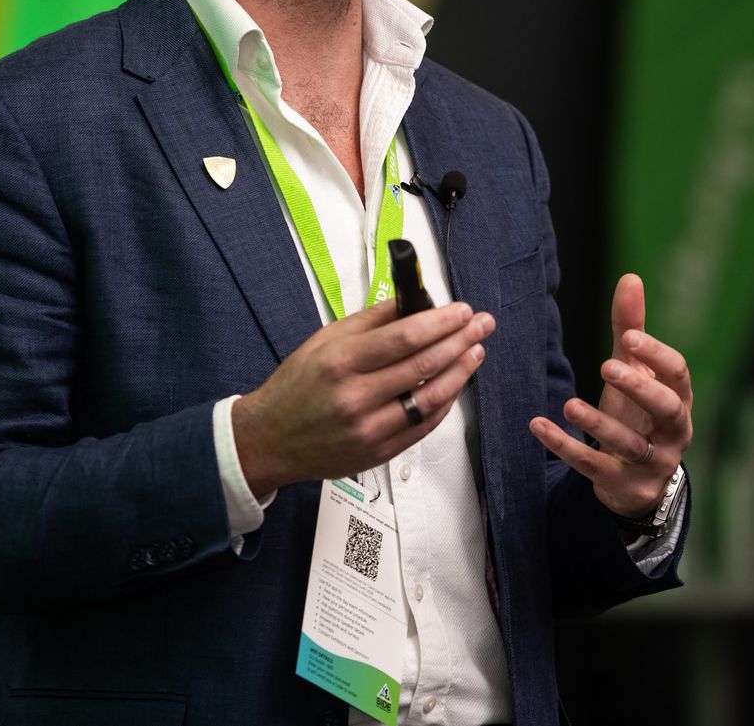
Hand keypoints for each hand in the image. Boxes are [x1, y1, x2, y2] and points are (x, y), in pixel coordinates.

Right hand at [232, 298, 494, 498]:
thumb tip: (412, 301)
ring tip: (476, 351)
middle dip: (460, 340)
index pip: (405, 337)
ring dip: (460, 372)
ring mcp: (369, 429)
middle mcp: (356, 397)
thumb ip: (370, 321)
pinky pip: (423, 426)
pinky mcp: (378, 453)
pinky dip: (444, 403)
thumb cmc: (296, 385)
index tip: (463, 310)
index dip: (441, 322)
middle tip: (483, 324)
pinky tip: (455, 384)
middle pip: (424, 365)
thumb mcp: (323, 340)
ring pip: (431, 398)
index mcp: (341, 362)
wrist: (270, 439)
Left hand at [528, 273, 692, 517]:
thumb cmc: (639, 412)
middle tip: (607, 366)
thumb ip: (632, 328)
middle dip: (639, 388)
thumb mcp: (636, 372)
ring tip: (568, 405)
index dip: (656, 356)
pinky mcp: (623, 485)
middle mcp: (673, 432)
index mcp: (679, 398)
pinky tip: (538, 427)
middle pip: (666, 409)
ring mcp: (651, 462)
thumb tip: (630, 277)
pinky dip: (565, 448)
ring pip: (630, 445)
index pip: (678, 374)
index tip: (631, 338)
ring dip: (599, 425)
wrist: (640, 479)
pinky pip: (594, 468)